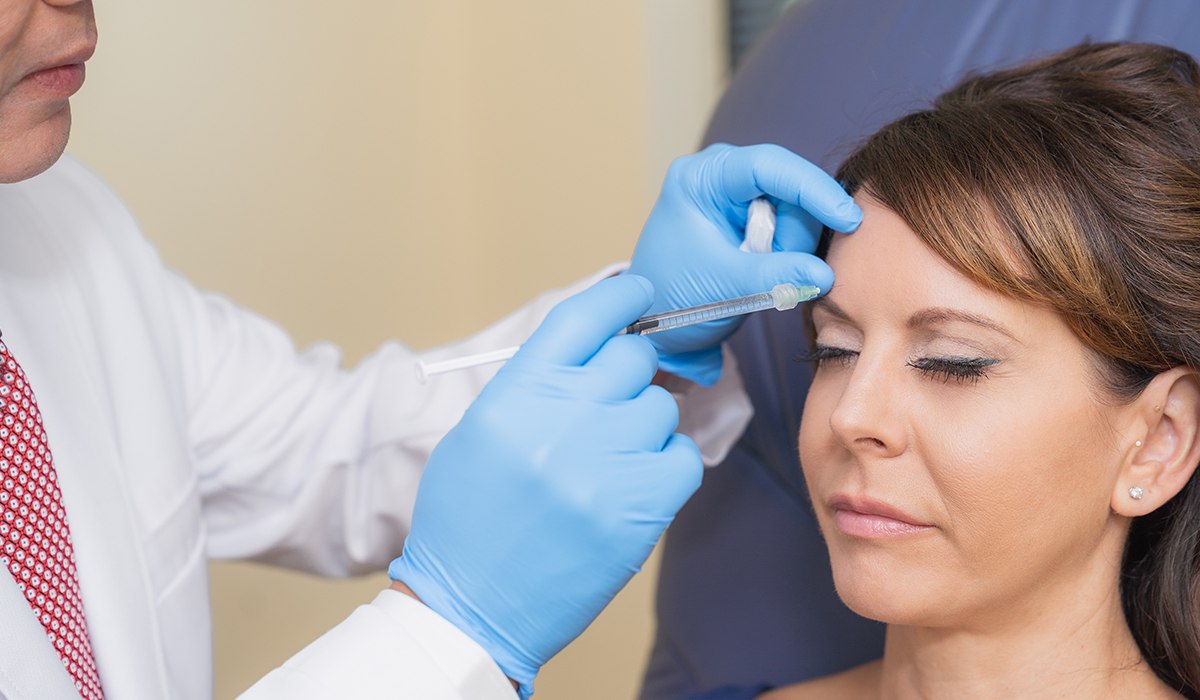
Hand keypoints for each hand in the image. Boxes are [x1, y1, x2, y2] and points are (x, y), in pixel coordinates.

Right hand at [388, 275, 701, 698]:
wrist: (472, 606)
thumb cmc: (470, 518)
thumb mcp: (482, 431)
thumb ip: (538, 384)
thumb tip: (597, 348)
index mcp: (517, 392)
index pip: (585, 318)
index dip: (621, 298)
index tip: (639, 295)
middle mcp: (564, 417)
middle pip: (634, 356)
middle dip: (629, 374)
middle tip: (611, 405)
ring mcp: (606, 462)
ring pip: (661, 407)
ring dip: (644, 426)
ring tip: (608, 463)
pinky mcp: (640, 509)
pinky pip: (683, 457)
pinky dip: (667, 467)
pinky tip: (633, 487)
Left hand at [627, 142, 861, 384]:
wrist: (655, 322)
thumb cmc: (673, 298)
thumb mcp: (724, 286)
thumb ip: (775, 276)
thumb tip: (826, 275)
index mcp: (701, 178)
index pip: (768, 165)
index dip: (812, 190)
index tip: (847, 219)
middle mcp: (720, 174)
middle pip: (789, 188)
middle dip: (794, 233)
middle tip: (774, 270)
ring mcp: (736, 192)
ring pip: (796, 208)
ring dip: (791, 247)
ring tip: (757, 276)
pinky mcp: (750, 214)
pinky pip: (791, 224)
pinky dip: (788, 251)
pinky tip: (767, 270)